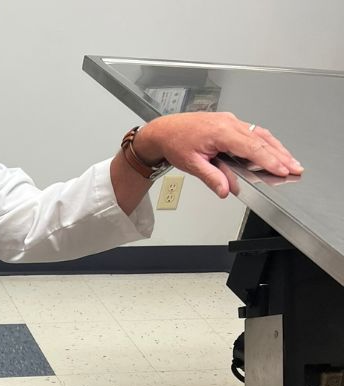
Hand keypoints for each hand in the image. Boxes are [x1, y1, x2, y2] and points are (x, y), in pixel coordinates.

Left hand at [136, 112, 302, 198]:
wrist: (165, 130)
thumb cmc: (175, 143)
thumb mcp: (192, 164)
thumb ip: (211, 177)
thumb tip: (225, 190)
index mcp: (221, 131)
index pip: (252, 148)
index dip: (269, 160)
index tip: (282, 169)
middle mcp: (229, 123)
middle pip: (261, 140)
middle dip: (280, 155)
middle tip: (295, 167)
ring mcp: (230, 121)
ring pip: (259, 134)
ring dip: (276, 148)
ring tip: (289, 161)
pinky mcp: (229, 123)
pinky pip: (252, 132)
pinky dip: (265, 142)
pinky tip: (272, 150)